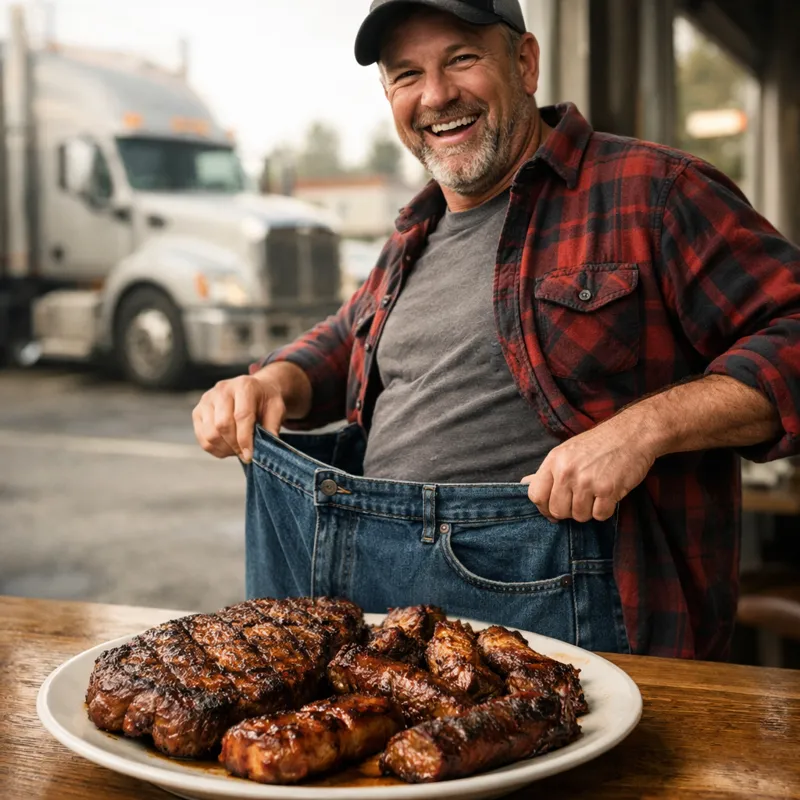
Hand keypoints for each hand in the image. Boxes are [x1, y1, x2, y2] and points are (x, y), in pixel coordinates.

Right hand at [192, 374, 285, 462]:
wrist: (253, 390)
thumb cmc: (265, 401)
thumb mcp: (277, 409)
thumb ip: (272, 427)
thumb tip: (266, 450)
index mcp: (244, 386)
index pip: (241, 416)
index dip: (245, 439)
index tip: (249, 455)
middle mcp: (222, 390)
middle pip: (222, 425)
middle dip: (235, 445)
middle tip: (245, 454)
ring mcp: (207, 400)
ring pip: (210, 434)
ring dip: (225, 448)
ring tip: (237, 449)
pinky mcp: (197, 411)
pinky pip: (202, 438)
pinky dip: (215, 448)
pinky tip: (227, 447)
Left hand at [521, 417, 655, 521]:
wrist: (631, 433)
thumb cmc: (598, 443)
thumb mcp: (567, 451)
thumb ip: (547, 470)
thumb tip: (524, 482)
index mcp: (554, 461)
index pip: (535, 495)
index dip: (544, 507)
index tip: (553, 509)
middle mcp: (567, 471)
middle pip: (557, 510)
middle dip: (569, 512)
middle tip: (581, 500)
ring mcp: (587, 481)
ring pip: (579, 516)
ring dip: (589, 511)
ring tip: (596, 494)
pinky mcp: (608, 490)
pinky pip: (600, 516)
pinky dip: (605, 510)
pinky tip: (608, 495)